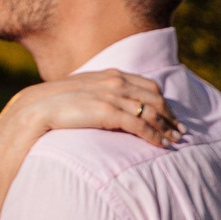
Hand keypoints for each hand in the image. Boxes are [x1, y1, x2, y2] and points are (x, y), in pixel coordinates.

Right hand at [8, 67, 179, 146]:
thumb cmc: (59, 103)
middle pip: (155, 98)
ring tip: (176, 141)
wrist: (38, 107)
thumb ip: (102, 93)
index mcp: (112, 74)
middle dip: (171, 116)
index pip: (148, 86)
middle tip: (181, 131)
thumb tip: (114, 107)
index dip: (164, 102)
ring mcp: (112, 97)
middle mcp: (116, 82)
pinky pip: (140, 125)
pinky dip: (155, 136)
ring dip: (167, 128)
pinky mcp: (108, 113)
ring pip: (151, 112)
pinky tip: (162, 145)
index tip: (172, 116)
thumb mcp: (85, 91)